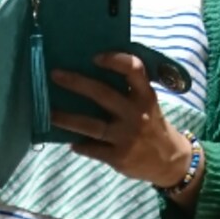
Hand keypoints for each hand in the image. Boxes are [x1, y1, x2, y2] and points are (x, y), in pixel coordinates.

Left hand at [49, 52, 191, 187]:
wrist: (170, 161)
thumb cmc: (152, 125)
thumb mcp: (148, 104)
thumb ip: (128, 91)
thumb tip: (89, 73)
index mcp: (145, 96)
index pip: (134, 71)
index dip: (115, 60)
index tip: (95, 57)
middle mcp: (137, 114)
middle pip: (103, 94)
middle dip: (76, 83)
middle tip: (54, 75)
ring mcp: (127, 137)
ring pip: (91, 125)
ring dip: (67, 118)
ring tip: (49, 113)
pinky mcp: (119, 157)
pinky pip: (92, 149)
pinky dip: (80, 145)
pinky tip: (70, 142)